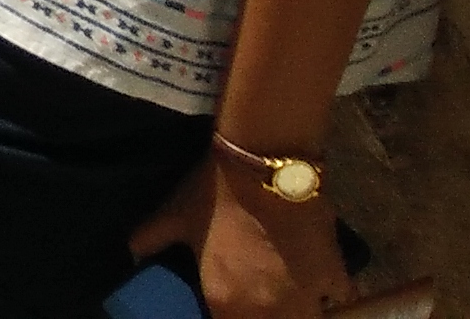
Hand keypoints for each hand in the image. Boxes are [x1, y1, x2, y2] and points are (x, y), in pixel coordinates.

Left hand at [131, 157, 350, 318]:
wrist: (264, 165)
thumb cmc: (215, 193)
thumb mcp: (175, 216)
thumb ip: (150, 239)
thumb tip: (131, 252)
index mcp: (225, 303)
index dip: (224, 318)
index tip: (225, 307)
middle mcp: (268, 311)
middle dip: (261, 317)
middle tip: (255, 302)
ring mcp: (305, 298)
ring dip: (294, 313)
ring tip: (283, 300)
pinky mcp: (333, 278)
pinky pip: (338, 300)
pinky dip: (331, 298)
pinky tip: (322, 290)